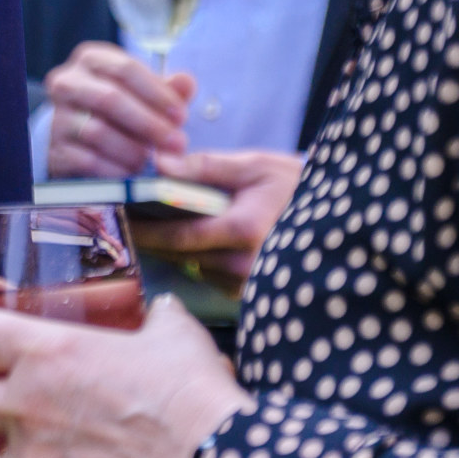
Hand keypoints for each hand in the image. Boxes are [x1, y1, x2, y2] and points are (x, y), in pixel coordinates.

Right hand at [43, 41, 192, 177]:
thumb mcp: (142, 92)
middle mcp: (67, 83)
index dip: (157, 93)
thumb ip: (166, 87)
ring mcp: (57, 116)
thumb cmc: (118, 107)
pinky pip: (86, 160)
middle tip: (176, 143)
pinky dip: (114, 169)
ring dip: (132, 149)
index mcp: (92, 59)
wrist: (77, 135)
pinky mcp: (55, 148)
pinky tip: (132, 173)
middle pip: (110, 98)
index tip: (181, 116)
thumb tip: (186, 82)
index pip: (126, 69)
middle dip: (148, 123)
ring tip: (153, 160)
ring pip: (97, 131)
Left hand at [131, 149, 302, 296]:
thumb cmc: (296, 186)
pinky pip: (212, 276)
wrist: (340, 217)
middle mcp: (243, 265)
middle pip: (180, 255)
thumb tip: (158, 163)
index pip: (178, 236)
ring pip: (194, 267)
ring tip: (155, 223)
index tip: (118, 219)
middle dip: (150, 238)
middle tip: (121, 220)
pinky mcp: (252, 294)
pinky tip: (195, 238)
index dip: (144, 230)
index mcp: (242, 231)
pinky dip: (199, 259)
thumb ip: (204, 167)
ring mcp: (249, 284)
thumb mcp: (254, 167)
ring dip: (175, 249)